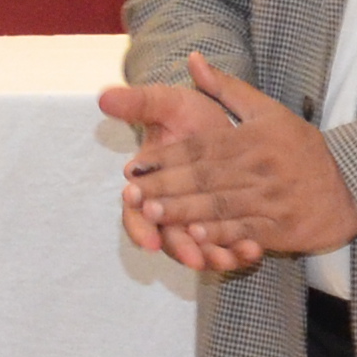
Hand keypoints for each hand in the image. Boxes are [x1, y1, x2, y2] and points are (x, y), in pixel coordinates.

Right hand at [100, 80, 264, 274]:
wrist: (226, 121)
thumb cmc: (189, 115)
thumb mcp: (166, 104)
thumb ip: (137, 103)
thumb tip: (103, 97)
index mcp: (148, 188)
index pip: (136, 215)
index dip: (140, 228)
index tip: (149, 238)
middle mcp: (169, 211)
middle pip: (168, 239)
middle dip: (180, 249)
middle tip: (193, 258)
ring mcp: (195, 222)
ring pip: (199, 248)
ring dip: (212, 256)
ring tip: (227, 260)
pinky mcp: (222, 227)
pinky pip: (228, 246)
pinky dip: (239, 252)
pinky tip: (253, 250)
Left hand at [108, 53, 356, 268]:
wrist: (352, 186)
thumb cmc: (303, 148)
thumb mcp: (268, 111)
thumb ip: (227, 89)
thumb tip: (193, 59)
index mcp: (253, 137)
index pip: (201, 147)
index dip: (166, 158)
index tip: (135, 166)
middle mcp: (260, 167)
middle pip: (205, 177)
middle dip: (167, 186)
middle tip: (133, 194)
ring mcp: (271, 199)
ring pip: (221, 205)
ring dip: (185, 211)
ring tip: (152, 214)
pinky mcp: (281, 228)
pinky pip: (246, 231)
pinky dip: (222, 235)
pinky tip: (196, 237)